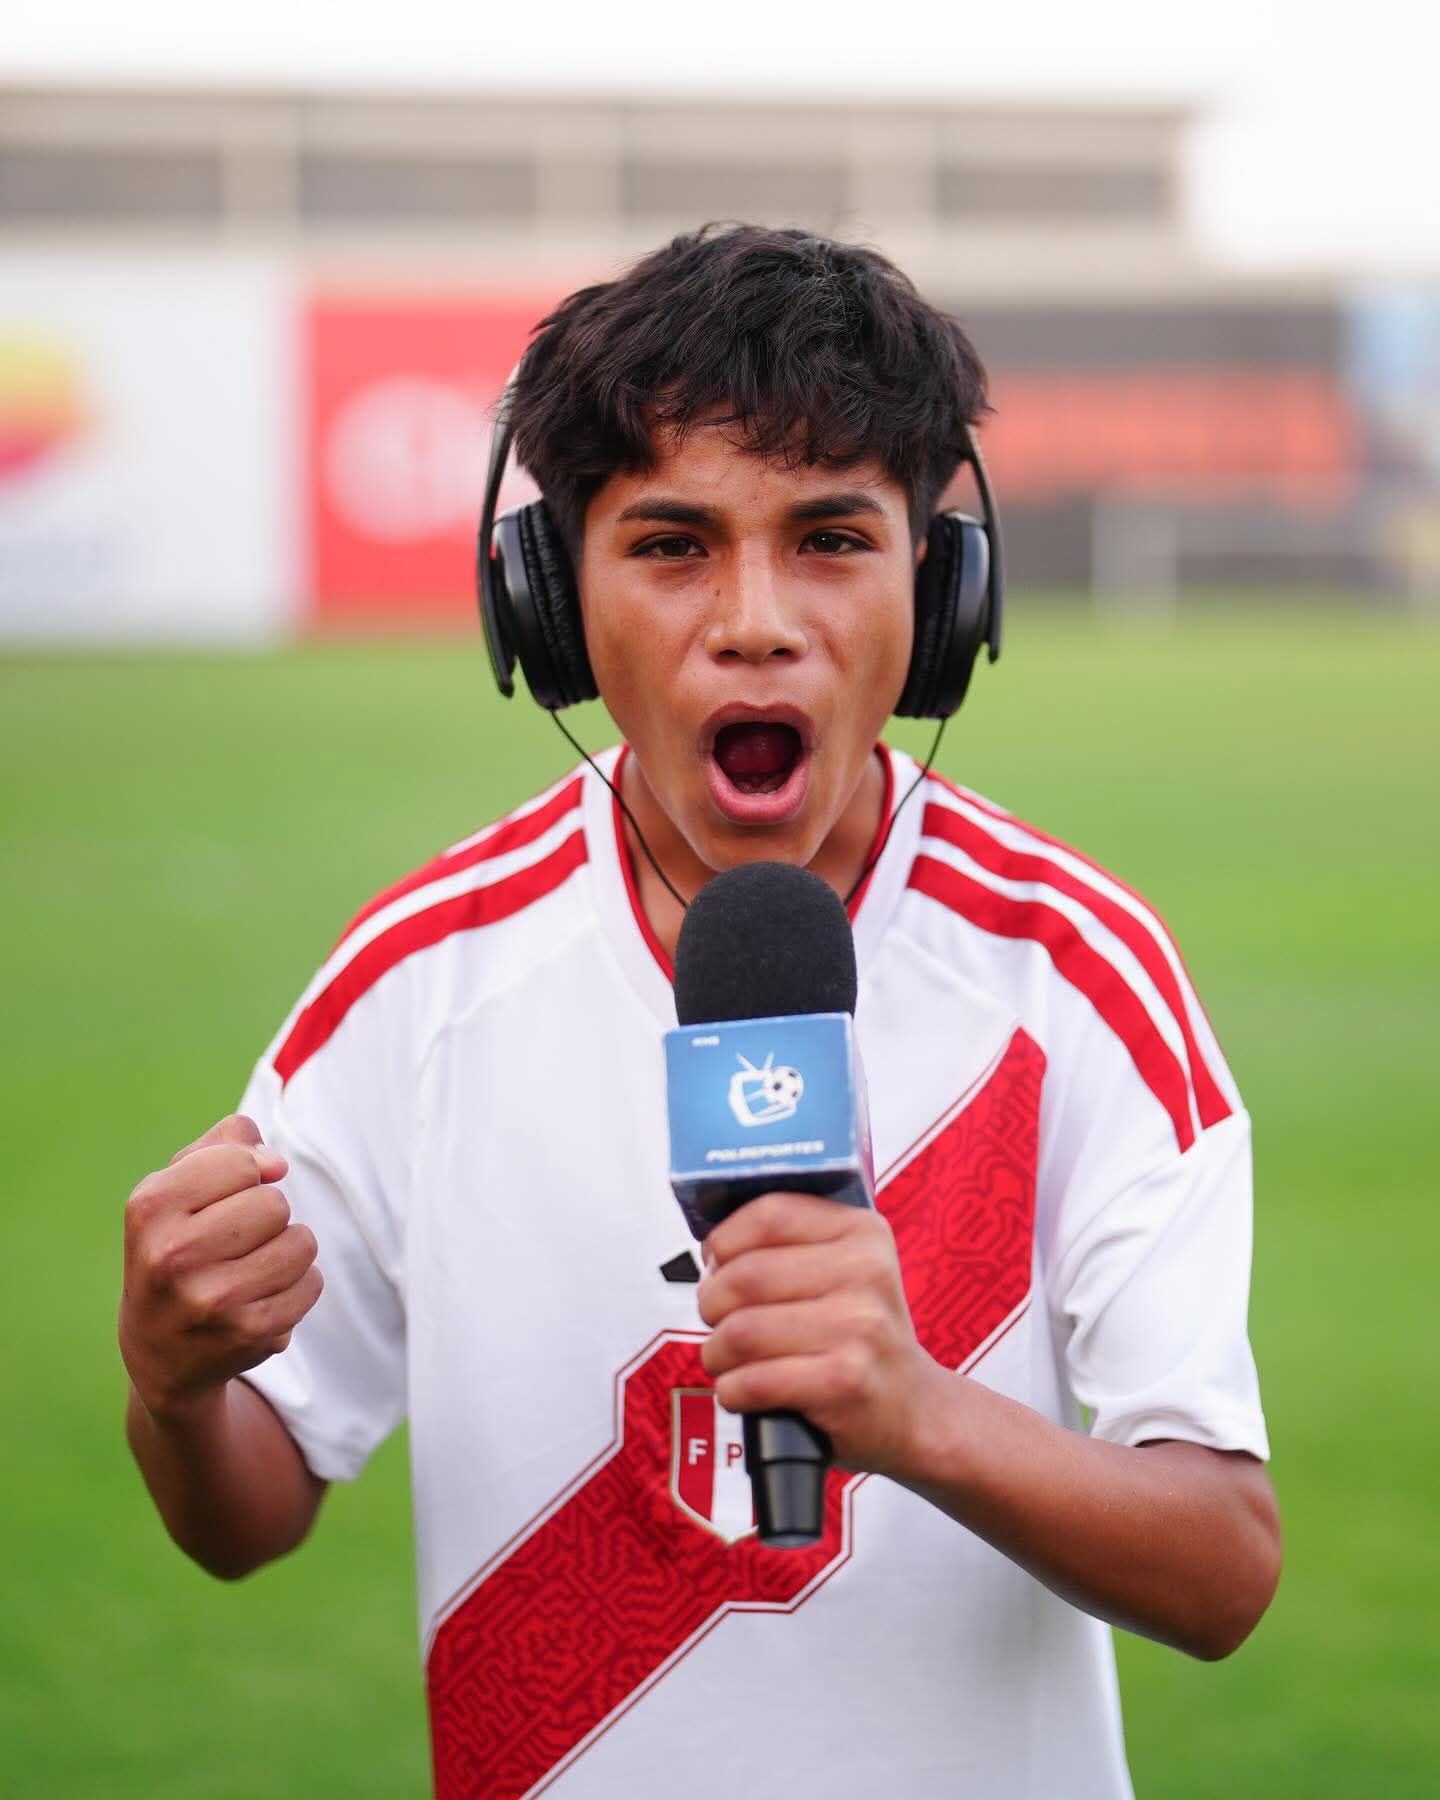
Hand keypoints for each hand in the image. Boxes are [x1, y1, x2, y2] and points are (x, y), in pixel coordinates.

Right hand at [119, 1113, 321, 1420]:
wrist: (158, 1350)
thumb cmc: (177, 1245)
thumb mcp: (177, 1187)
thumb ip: (226, 1145)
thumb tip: (275, 1165)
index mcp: (149, 1208)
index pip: (241, 1163)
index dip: (248, 1174)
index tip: (226, 1197)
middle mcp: (171, 1256)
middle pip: (274, 1203)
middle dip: (266, 1214)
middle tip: (236, 1240)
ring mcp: (210, 1300)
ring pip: (301, 1242)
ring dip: (288, 1249)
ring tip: (253, 1267)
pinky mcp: (247, 1333)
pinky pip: (312, 1283)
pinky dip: (298, 1285)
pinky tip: (262, 1297)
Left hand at [697, 1192, 939, 1476]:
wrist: (914, 1409)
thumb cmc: (861, 1336)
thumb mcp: (847, 1270)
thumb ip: (788, 1245)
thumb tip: (713, 1249)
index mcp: (863, 1232)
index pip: (770, 1213)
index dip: (726, 1239)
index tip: (717, 1261)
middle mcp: (866, 1273)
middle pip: (745, 1275)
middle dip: (713, 1303)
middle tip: (718, 1319)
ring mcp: (860, 1328)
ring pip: (741, 1330)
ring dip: (717, 1352)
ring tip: (727, 1358)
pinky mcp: (844, 1382)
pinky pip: (753, 1381)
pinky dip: (732, 1389)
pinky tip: (744, 1389)